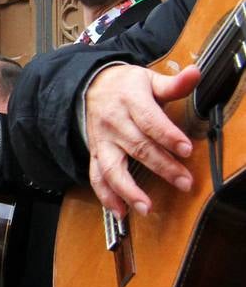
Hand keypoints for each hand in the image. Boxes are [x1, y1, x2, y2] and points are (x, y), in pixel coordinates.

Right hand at [85, 63, 199, 216]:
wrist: (90, 88)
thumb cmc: (126, 87)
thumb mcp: (149, 79)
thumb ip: (173, 84)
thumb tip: (195, 74)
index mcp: (130, 101)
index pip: (151, 121)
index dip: (168, 136)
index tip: (186, 150)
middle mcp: (114, 124)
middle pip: (138, 148)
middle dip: (162, 167)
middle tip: (183, 182)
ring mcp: (103, 142)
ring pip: (113, 169)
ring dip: (128, 190)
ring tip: (145, 207)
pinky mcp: (96, 155)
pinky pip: (97, 178)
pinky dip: (107, 197)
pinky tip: (121, 212)